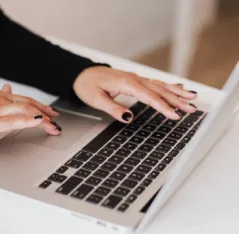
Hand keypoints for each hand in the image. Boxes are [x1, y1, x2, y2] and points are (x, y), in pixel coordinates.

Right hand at [0, 84, 60, 146]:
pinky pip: (13, 121)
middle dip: (46, 113)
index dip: (41, 106)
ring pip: (24, 111)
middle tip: (57, 121)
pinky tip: (38, 122)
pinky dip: (28, 121)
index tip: (52, 113)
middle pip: (29, 105)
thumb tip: (8, 87)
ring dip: (42, 119)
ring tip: (53, 126)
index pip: (25, 100)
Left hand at [73, 66, 196, 122]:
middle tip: (192, 108)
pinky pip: (155, 83)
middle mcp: (134, 79)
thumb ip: (113, 108)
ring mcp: (136, 78)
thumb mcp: (96, 100)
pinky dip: (169, 86)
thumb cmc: (87, 86)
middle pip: (159, 90)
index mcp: (126, 83)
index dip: (163, 107)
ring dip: (177, 92)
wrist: (81, 74)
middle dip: (177, 100)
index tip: (175, 115)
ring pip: (160, 86)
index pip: (149, 97)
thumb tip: (128, 118)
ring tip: (193, 98)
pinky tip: (179, 88)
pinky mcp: (135, 80)